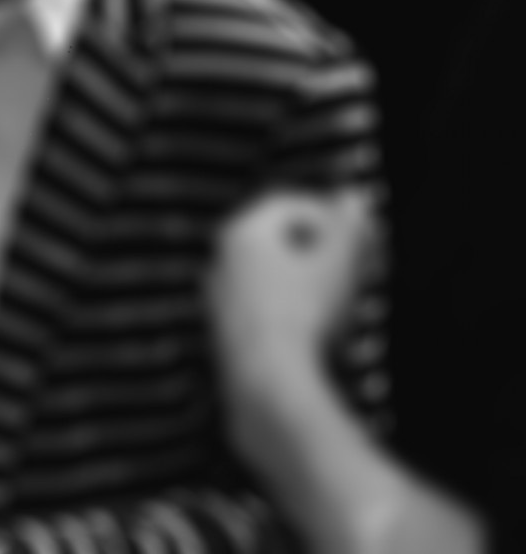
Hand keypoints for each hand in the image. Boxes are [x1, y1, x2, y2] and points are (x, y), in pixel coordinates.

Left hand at [209, 189, 375, 396]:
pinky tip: (322, 332)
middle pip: (278, 241)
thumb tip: (352, 198)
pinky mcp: (228, 336)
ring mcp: (219, 300)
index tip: (361, 233)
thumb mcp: (338, 262)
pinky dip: (294, 312)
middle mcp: (220, 261)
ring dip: (309, 283)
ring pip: (272, 278)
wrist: (269, 382)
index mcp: (241, 232)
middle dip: (322, 250)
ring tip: (345, 301)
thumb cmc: (302, 314)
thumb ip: (347, 225)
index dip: (331, 214)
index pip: (289, 204)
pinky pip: (266, 311)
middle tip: (357, 267)